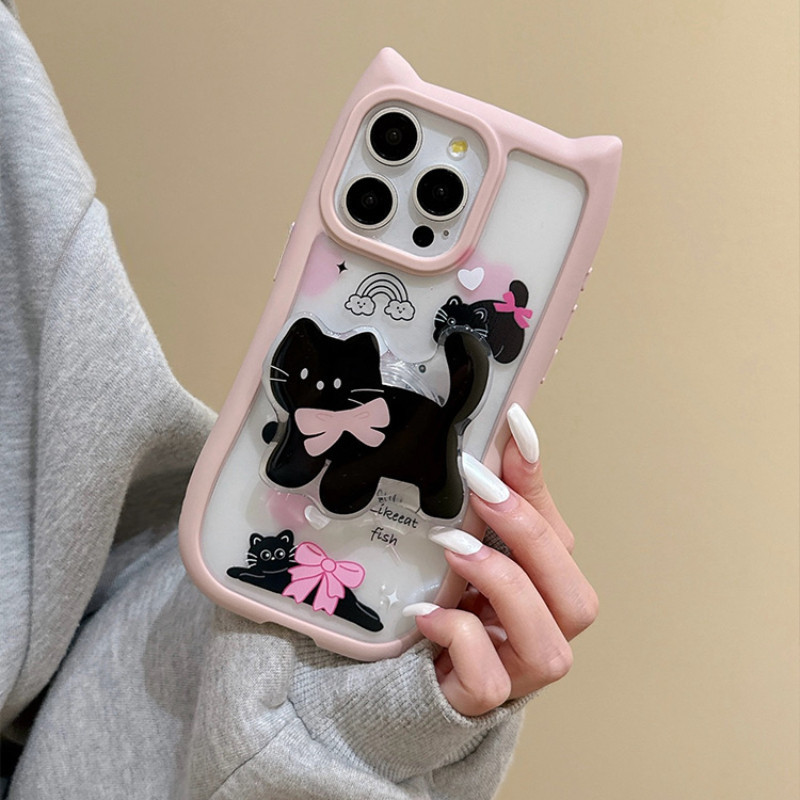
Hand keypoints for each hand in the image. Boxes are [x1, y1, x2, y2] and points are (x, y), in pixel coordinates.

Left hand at [403, 404, 597, 716]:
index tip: (513, 426)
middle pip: (577, 599)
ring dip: (503, 585)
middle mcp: (544, 633)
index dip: (536, 483)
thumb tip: (495, 439)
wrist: (400, 673)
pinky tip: (426, 613)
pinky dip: (461, 638)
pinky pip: (489, 680)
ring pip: (547, 645)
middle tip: (480, 489)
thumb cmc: (444, 604)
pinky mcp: (480, 701)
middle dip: (528, 536)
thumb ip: (487, 507)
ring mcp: (516, 673)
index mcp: (543, 592)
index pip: (558, 537)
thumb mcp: (465, 548)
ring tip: (454, 549)